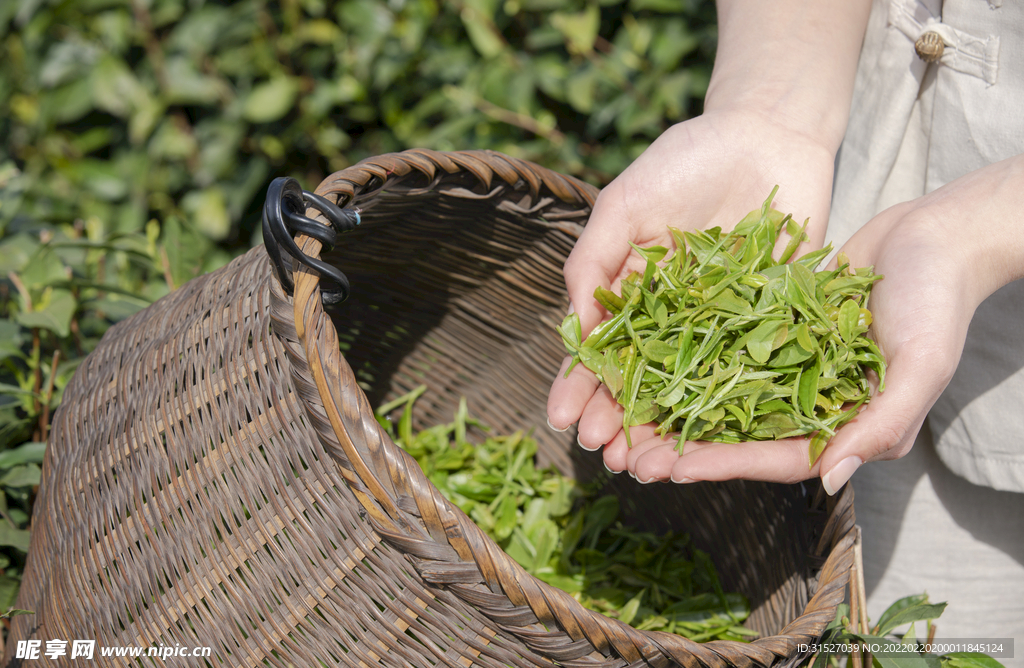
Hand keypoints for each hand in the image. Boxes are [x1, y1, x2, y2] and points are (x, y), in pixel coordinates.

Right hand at [546, 106, 836, 447]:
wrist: (768, 132)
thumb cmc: (686, 160)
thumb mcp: (624, 203)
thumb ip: (592, 261)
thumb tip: (573, 330)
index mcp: (630, 289)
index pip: (598, 348)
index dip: (579, 385)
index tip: (564, 421)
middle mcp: (670, 315)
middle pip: (638, 378)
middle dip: (618, 417)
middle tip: (606, 454)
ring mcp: (718, 324)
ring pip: (687, 387)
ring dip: (663, 426)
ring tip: (646, 465)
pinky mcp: (768, 322)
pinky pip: (745, 371)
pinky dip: (725, 408)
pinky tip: (707, 440)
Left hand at [615, 155, 1023, 490]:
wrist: (935, 236)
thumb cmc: (938, 301)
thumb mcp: (919, 365)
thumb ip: (881, 424)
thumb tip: (831, 479)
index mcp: (848, 425)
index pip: (778, 457)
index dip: (725, 464)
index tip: (674, 468)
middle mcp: (814, 403)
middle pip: (740, 435)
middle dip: (688, 446)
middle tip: (631, 456)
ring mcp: (792, 367)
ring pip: (724, 396)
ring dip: (678, 408)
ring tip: (628, 415)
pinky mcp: (776, 330)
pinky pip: (727, 350)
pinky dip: (691, 359)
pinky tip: (648, 360)